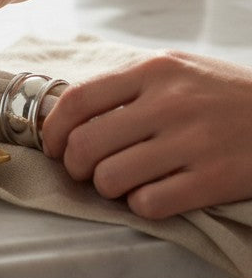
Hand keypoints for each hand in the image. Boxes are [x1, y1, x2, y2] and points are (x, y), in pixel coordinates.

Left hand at [41, 51, 251, 217]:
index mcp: (155, 71)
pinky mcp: (216, 178)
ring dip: (107, 189)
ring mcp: (194, 141)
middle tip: (85, 172)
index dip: (52, 131)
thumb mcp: (179, 72)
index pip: (78, 100)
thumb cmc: (226, 96)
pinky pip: (149, 203)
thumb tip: (68, 112)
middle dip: (75, 167)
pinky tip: (154, 195)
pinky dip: (142, 206)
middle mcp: (170, 102)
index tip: (51, 147)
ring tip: (122, 184)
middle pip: (85, 145)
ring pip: (111, 178)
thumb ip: (129, 87)